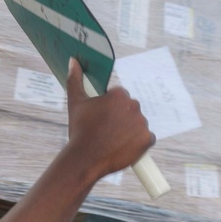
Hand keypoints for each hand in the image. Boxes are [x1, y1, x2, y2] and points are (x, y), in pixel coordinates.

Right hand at [65, 59, 154, 181]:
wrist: (85, 159)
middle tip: (105, 130)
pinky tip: (122, 146)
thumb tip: (73, 61)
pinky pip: (145, 138)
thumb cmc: (79, 131)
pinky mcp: (148, 139)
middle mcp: (134, 106)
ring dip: (128, 129)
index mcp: (118, 95)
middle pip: (129, 109)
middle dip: (120, 117)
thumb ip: (75, 80)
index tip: (100, 118)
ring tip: (111, 140)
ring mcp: (142, 123)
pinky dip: (136, 142)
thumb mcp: (75, 104)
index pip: (119, 96)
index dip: (108, 107)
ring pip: (137, 123)